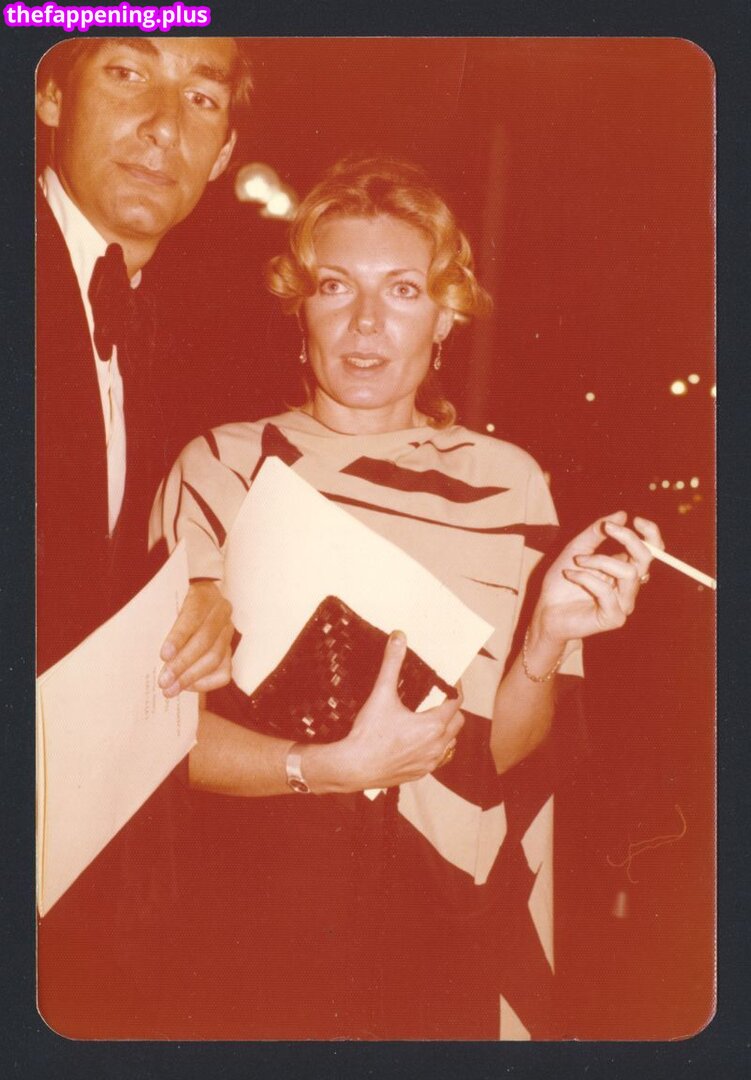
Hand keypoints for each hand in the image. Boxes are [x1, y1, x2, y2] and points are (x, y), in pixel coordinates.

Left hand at [158, 581, 233, 696]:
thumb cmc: (172, 603)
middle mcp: (221, 612)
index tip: (163, 655)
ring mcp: (227, 631)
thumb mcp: (166, 603)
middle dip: (183, 664)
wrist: (194, 601)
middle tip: (164, 681)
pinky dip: (206, 682)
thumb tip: (151, 650)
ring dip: (191, 677)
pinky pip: (223, 672)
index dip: (178, 638)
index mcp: (204, 596)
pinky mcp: (229, 648)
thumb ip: (161, 620)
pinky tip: (188, 687)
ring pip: (215, 658)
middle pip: (205, 641)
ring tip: (171, 689)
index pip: (192, 618)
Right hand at [333, 632, 464, 790]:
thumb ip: (392, 663)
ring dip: (445, 731)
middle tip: (437, 699)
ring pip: (450, 743)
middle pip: (457, 722)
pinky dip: (434, 748)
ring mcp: (429, 762)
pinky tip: (418, 741)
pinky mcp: (419, 773)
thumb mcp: (381, 694)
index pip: (456, 701)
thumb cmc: (369, 734)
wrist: (353, 767)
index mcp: (433, 725)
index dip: (454, 688)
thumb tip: (399, 638)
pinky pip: (437, 759)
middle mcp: (437, 746)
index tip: (449, 680)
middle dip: (451, 709)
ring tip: (429, 719)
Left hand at [533, 512, 663, 646]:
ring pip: (627, 573)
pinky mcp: (615, 618)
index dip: (650, 534)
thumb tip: (622, 514)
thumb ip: (597, 532)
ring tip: (577, 560)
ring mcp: (624, 604)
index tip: (635, 519)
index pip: (651, 551)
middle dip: (628, 539)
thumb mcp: (577, 549)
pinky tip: (570, 575)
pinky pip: (606, 591)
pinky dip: (585, 577)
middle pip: (646, 559)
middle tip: (607, 528)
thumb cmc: (562, 582)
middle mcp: (629, 586)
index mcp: (625, 569)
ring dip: (599, 560)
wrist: (546, 611)